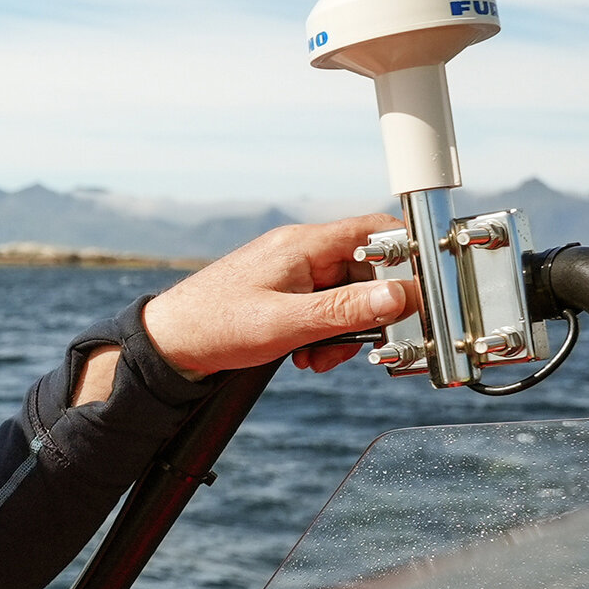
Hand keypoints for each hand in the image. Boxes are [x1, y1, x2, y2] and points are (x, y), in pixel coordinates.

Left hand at [141, 215, 421, 377]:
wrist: (169, 344)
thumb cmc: (215, 326)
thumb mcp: (287, 323)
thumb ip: (345, 311)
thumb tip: (398, 297)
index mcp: (304, 245)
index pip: (375, 232)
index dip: (406, 258)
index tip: (419, 294)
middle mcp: (301, 252)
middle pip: (364, 272)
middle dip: (368, 313)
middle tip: (357, 346)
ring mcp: (291, 273)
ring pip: (344, 297)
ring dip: (343, 331)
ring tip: (317, 356)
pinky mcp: (282, 294)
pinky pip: (322, 309)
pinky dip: (322, 334)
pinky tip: (304, 355)